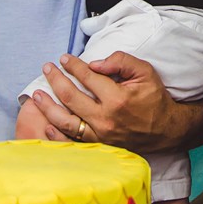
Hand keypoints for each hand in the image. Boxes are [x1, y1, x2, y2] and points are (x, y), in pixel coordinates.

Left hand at [32, 52, 176, 152]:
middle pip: (71, 97)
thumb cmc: (155, 98)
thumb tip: (94, 63)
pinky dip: (57, 133)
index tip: (64, 58)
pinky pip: (72, 140)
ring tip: (36, 95)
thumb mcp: (145, 71)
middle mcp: (105, 118)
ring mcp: (100, 134)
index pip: (87, 77)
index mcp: (116, 98)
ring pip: (66, 121)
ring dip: (48, 107)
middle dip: (55, 80)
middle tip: (47, 68)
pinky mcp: (99, 145)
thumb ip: (120, 61)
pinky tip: (46, 124)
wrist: (166, 129)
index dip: (73, 66)